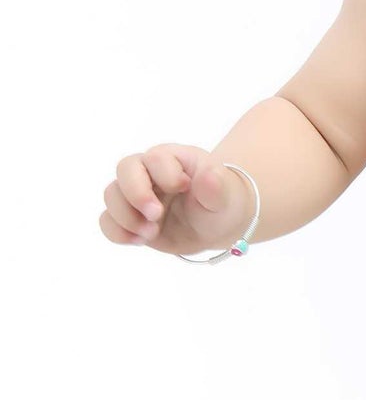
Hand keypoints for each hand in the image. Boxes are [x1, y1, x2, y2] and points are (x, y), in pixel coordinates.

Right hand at [99, 145, 252, 255]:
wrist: (216, 226)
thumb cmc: (221, 202)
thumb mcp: (224, 195)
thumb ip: (215, 186)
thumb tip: (209, 176)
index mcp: (171, 159)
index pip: (154, 157)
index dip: (163, 175)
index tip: (182, 188)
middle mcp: (148, 172)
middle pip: (124, 170)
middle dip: (136, 195)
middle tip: (157, 216)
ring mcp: (136, 195)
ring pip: (112, 195)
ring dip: (127, 218)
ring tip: (152, 234)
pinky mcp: (130, 217)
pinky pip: (108, 221)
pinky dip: (118, 233)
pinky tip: (140, 241)